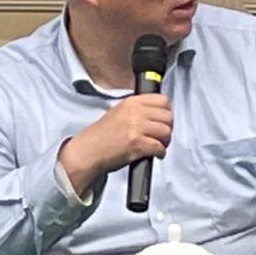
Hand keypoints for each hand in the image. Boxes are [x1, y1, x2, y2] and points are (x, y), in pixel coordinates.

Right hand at [57, 94, 174, 196]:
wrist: (88, 152)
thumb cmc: (100, 136)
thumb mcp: (118, 113)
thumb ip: (136, 110)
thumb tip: (156, 114)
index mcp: (131, 102)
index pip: (162, 100)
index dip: (167, 111)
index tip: (164, 120)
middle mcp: (135, 113)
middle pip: (167, 116)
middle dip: (168, 128)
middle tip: (162, 135)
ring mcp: (136, 128)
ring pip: (166, 132)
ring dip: (165, 141)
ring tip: (159, 145)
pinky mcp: (137, 144)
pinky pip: (159, 147)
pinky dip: (160, 153)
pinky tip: (155, 154)